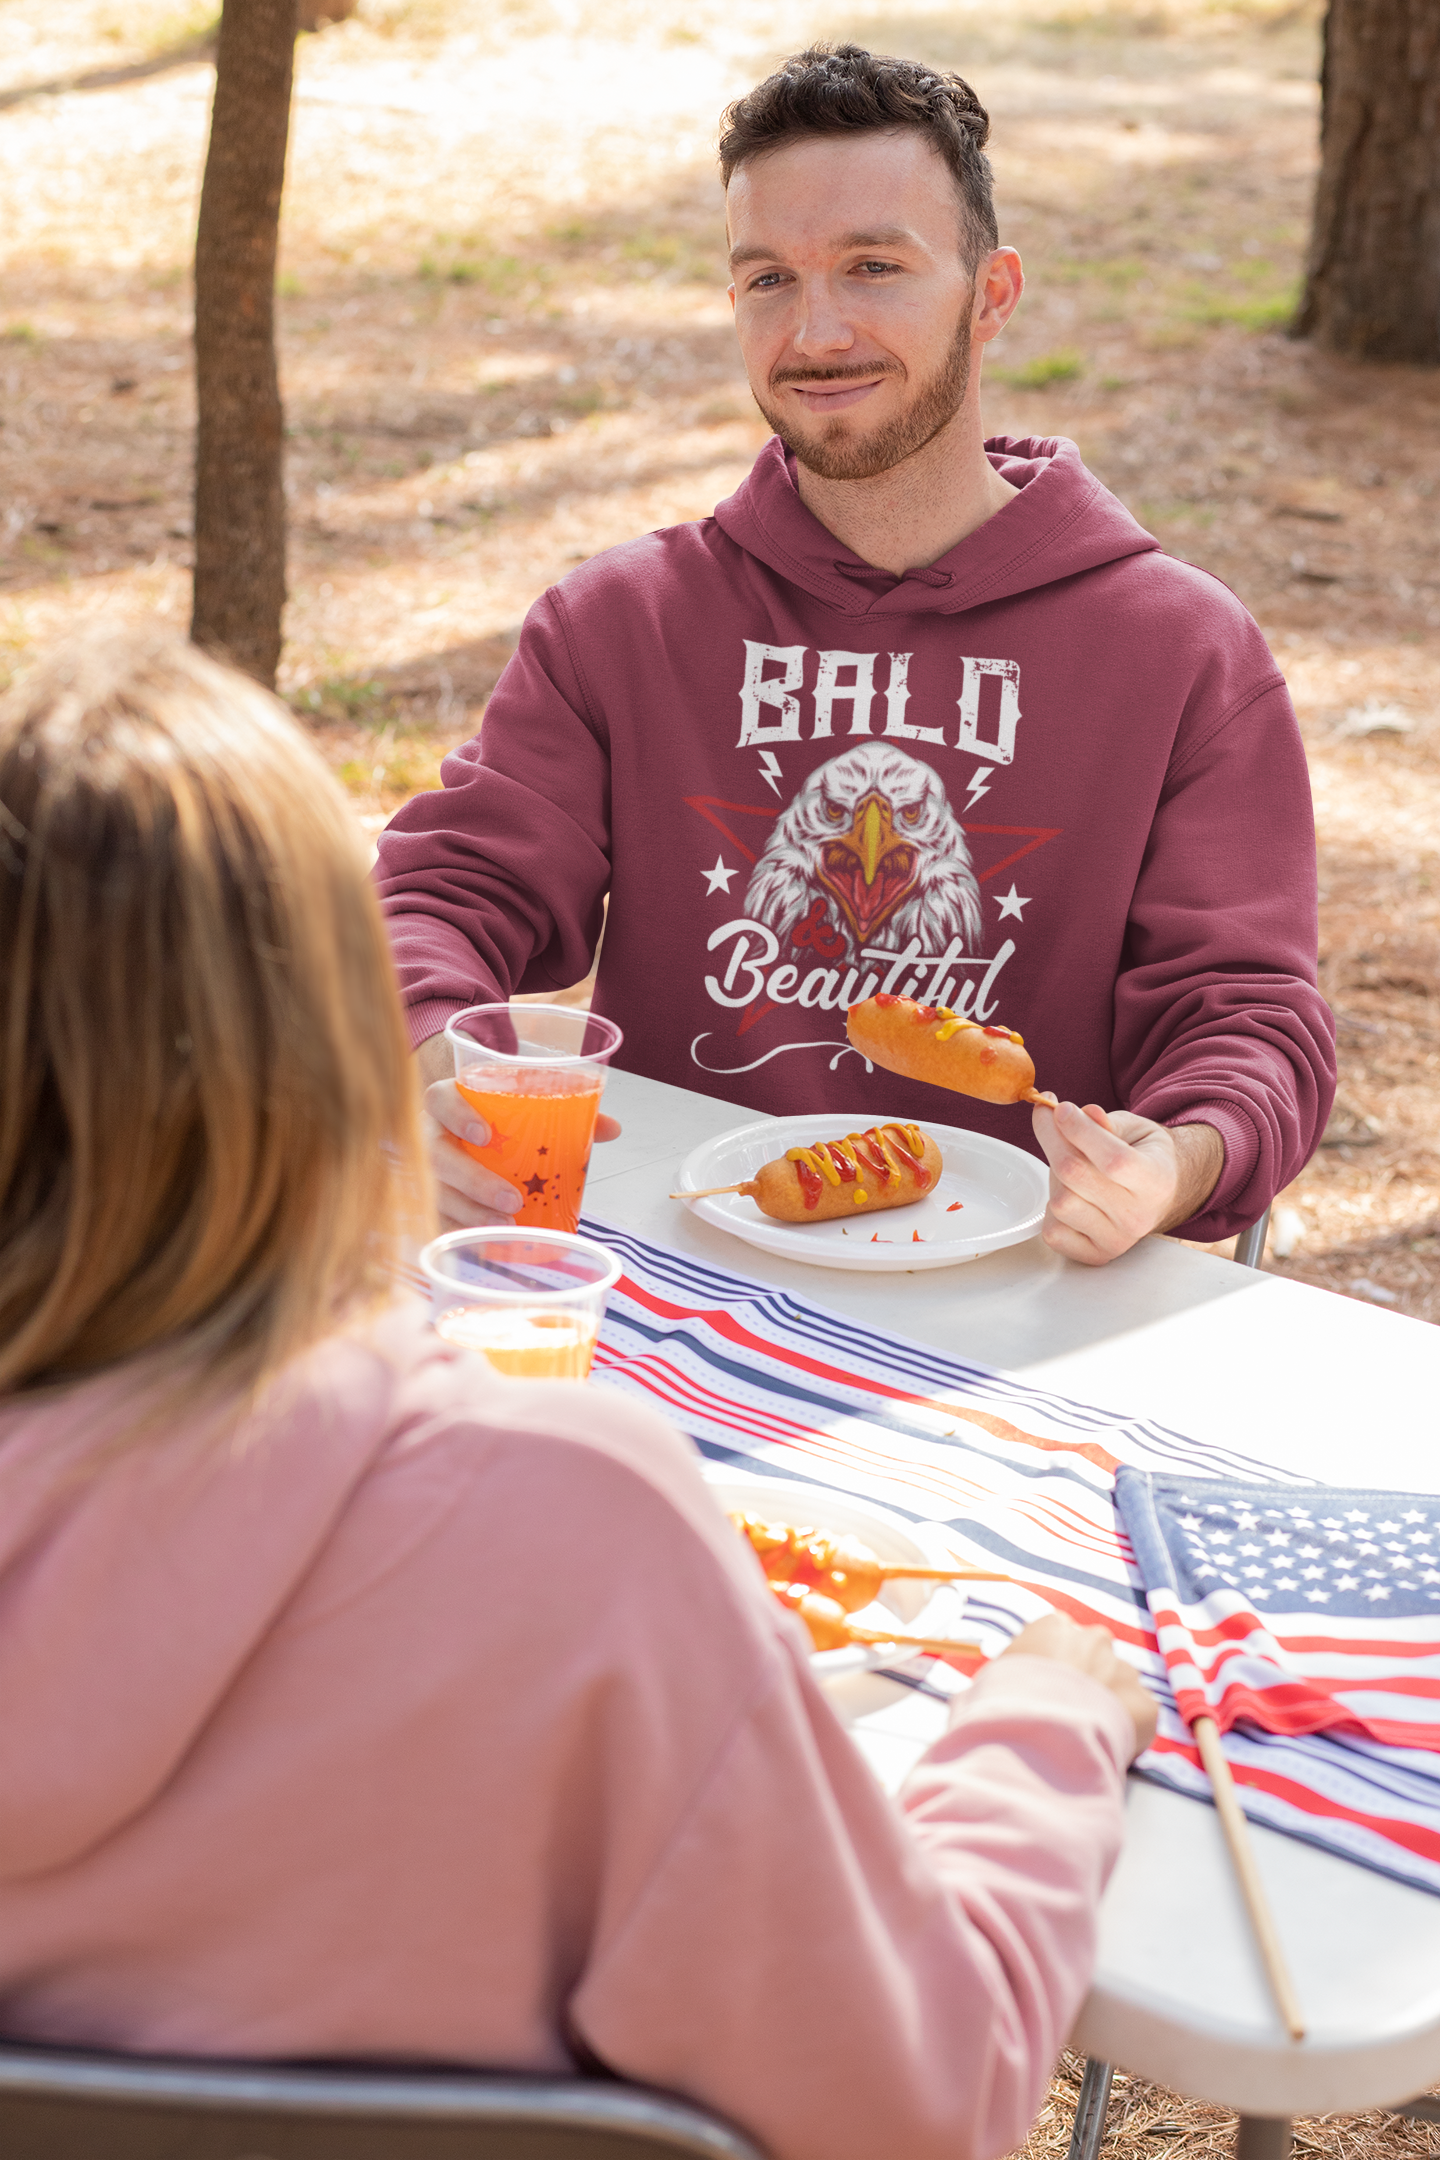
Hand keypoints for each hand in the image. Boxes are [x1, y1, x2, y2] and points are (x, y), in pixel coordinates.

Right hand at [415, 1031, 620, 1231]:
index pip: (439, 1098)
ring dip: (468, 1213)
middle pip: (435, 1155)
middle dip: (472, 1180)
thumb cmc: (494, 1120)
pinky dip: (459, 1233)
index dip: (456, 1114)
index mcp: (447, 1102)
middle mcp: (428, 1134)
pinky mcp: (424, 1199)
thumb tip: (611, 1129)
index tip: (484, 1134)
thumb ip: (566, 1114)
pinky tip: (484, 1243)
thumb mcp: (524, 1109)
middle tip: (511, 1199)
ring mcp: (420, 1169)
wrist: (461, 1134)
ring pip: (434, 1193)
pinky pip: (434, 1219)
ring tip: (504, 1226)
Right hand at [1000, 1612, 1156, 1760]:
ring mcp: (1124, 1669)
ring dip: (1108, 1704)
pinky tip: (1105, 1746)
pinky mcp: (1146, 1704)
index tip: (1047, 1689)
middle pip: (1095, 1656)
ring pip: (1120, 1685)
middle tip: (1069, 1712)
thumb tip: (998, 1688)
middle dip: (1087, 1680)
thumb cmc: (1006, 1704)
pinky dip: (1128, 1731)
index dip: (1054, 1665)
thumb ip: (1008, 1673)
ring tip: (1086, 1734)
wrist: (1041, 1736)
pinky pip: (1139, 1716)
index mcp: (1054, 1627)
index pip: (1058, 1638)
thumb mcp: (991, 1678)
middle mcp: (1094, 1639)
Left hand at [1031, 1101, 1222, 1266]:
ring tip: (1070, 1165)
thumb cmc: (1145, 1156)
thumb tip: (1082, 1114)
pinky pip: (1053, 1231)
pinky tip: (1070, 1193)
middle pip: (1076, 1175)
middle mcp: (1138, 1217)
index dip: (1079, 1130)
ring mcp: (1117, 1240)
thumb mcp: (1136, 1128)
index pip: (1113, 1160)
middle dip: (1053, 1138)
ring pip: (1060, 1203)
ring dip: (1055, 1176)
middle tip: (1049, 1118)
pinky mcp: (1095, 1254)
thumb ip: (1108, 1122)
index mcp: (1157, 1182)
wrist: (1163, 1193)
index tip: (1059, 1108)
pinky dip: (1051, 1209)